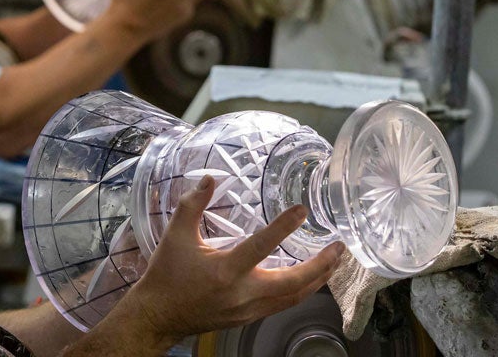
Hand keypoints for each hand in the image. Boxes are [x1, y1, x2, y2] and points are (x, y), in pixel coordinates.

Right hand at [113, 176, 344, 344]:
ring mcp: (248, 310)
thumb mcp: (175, 236)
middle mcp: (242, 293)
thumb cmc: (166, 276)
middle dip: (321, 266)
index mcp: (226, 271)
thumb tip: (210, 178)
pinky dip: (299, 291)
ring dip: (317, 280)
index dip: (283, 227)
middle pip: (293, 283)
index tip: (302, 210)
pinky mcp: (248, 318)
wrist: (158, 316)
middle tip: (339, 248)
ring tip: (334, 262)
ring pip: (293, 297)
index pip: (261, 246)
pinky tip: (308, 280)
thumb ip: (193, 205)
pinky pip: (282, 305)